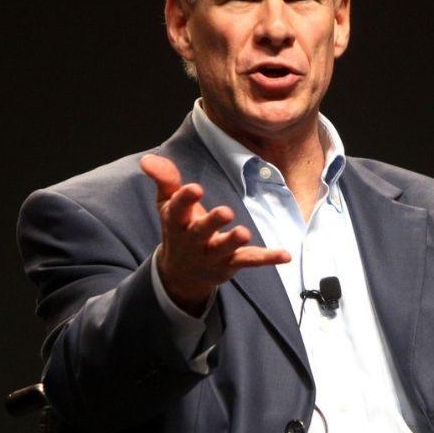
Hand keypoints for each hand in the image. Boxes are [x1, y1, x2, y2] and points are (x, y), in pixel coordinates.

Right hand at [140, 154, 290, 315]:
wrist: (181, 273)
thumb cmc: (179, 228)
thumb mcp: (168, 203)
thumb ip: (165, 179)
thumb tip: (148, 159)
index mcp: (177, 222)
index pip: (177, 209)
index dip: (185, 199)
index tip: (194, 188)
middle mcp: (194, 240)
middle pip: (202, 232)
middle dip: (212, 223)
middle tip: (225, 212)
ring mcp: (213, 254)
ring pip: (225, 248)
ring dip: (234, 241)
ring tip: (244, 233)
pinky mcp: (232, 263)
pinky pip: (250, 261)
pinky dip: (268, 259)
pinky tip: (285, 255)